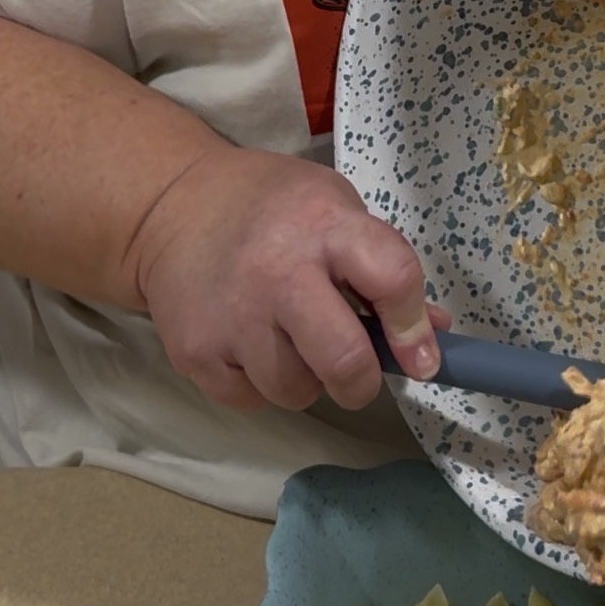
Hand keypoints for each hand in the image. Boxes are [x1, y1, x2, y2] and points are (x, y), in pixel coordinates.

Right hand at [129, 145, 446, 411]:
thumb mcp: (336, 211)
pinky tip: (251, 344)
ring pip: (296, 391)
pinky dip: (261, 384)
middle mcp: (276, 271)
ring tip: (290, 342)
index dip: (413, 327)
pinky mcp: (195, 352)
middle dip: (362, 382)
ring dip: (305, 381)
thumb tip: (434, 333)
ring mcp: (231, 316)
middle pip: (343, 361)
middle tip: (357, 375)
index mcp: (323, 225)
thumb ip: (384, 270)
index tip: (422, 357)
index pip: (391, 278)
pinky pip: (253, 398)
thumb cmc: (271, 210)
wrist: (169, 207)